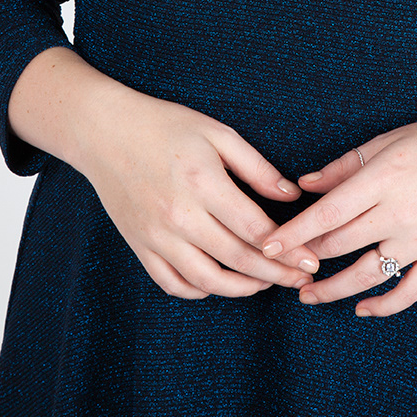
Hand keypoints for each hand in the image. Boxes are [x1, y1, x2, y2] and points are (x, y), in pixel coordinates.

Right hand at [79, 85, 321, 298]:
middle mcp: (179, 216)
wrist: (105, 131)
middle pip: (237, 259)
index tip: (311, 260)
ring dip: (241, 288)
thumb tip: (292, 196)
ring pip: (206, 280)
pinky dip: (199, 291)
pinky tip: (219, 282)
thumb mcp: (217, 133)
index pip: (256, 229)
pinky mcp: (139, 246)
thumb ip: (256, 167)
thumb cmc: (166, 125)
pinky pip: (172, 283)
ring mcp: (156, 236)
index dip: (289, 249)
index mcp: (203, 183)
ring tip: (264, 282)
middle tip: (300, 279)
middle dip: (275, 274)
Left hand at [258, 110, 416, 316]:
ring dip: (333, 289)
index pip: (327, 213)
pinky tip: (362, 308)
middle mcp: (400, 212)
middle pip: (340, 244)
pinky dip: (384, 305)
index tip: (266, 247)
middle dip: (305, 259)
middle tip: (280, 268)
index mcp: (383, 177)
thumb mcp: (389, 141)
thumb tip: (303, 185)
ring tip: (308, 295)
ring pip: (367, 274)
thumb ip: (344, 166)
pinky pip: (410, 291)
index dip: (293, 234)